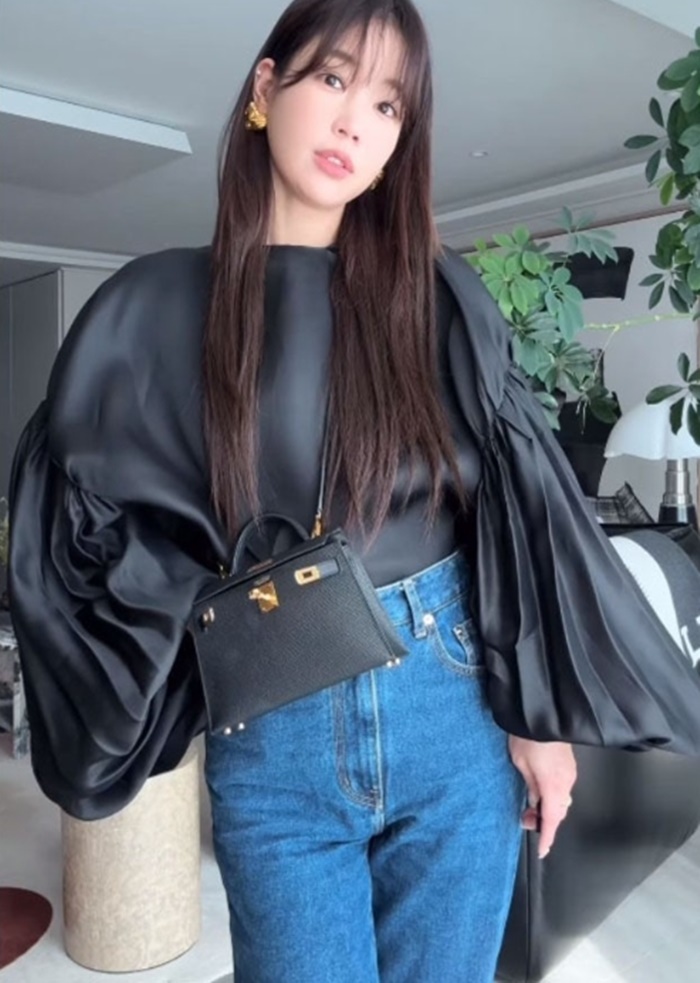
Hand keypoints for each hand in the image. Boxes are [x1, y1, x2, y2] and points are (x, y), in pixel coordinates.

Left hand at [507, 735, 576, 859]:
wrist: (542, 714)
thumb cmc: (528, 736)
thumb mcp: (520, 764)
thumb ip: (530, 786)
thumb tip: (535, 801)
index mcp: (553, 785)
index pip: (552, 819)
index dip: (548, 837)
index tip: (543, 849)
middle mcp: (566, 781)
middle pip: (559, 812)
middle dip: (544, 820)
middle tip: (526, 818)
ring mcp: (570, 773)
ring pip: (562, 801)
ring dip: (549, 807)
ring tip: (531, 804)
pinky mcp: (570, 765)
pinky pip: (564, 788)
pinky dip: (554, 796)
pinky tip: (540, 790)